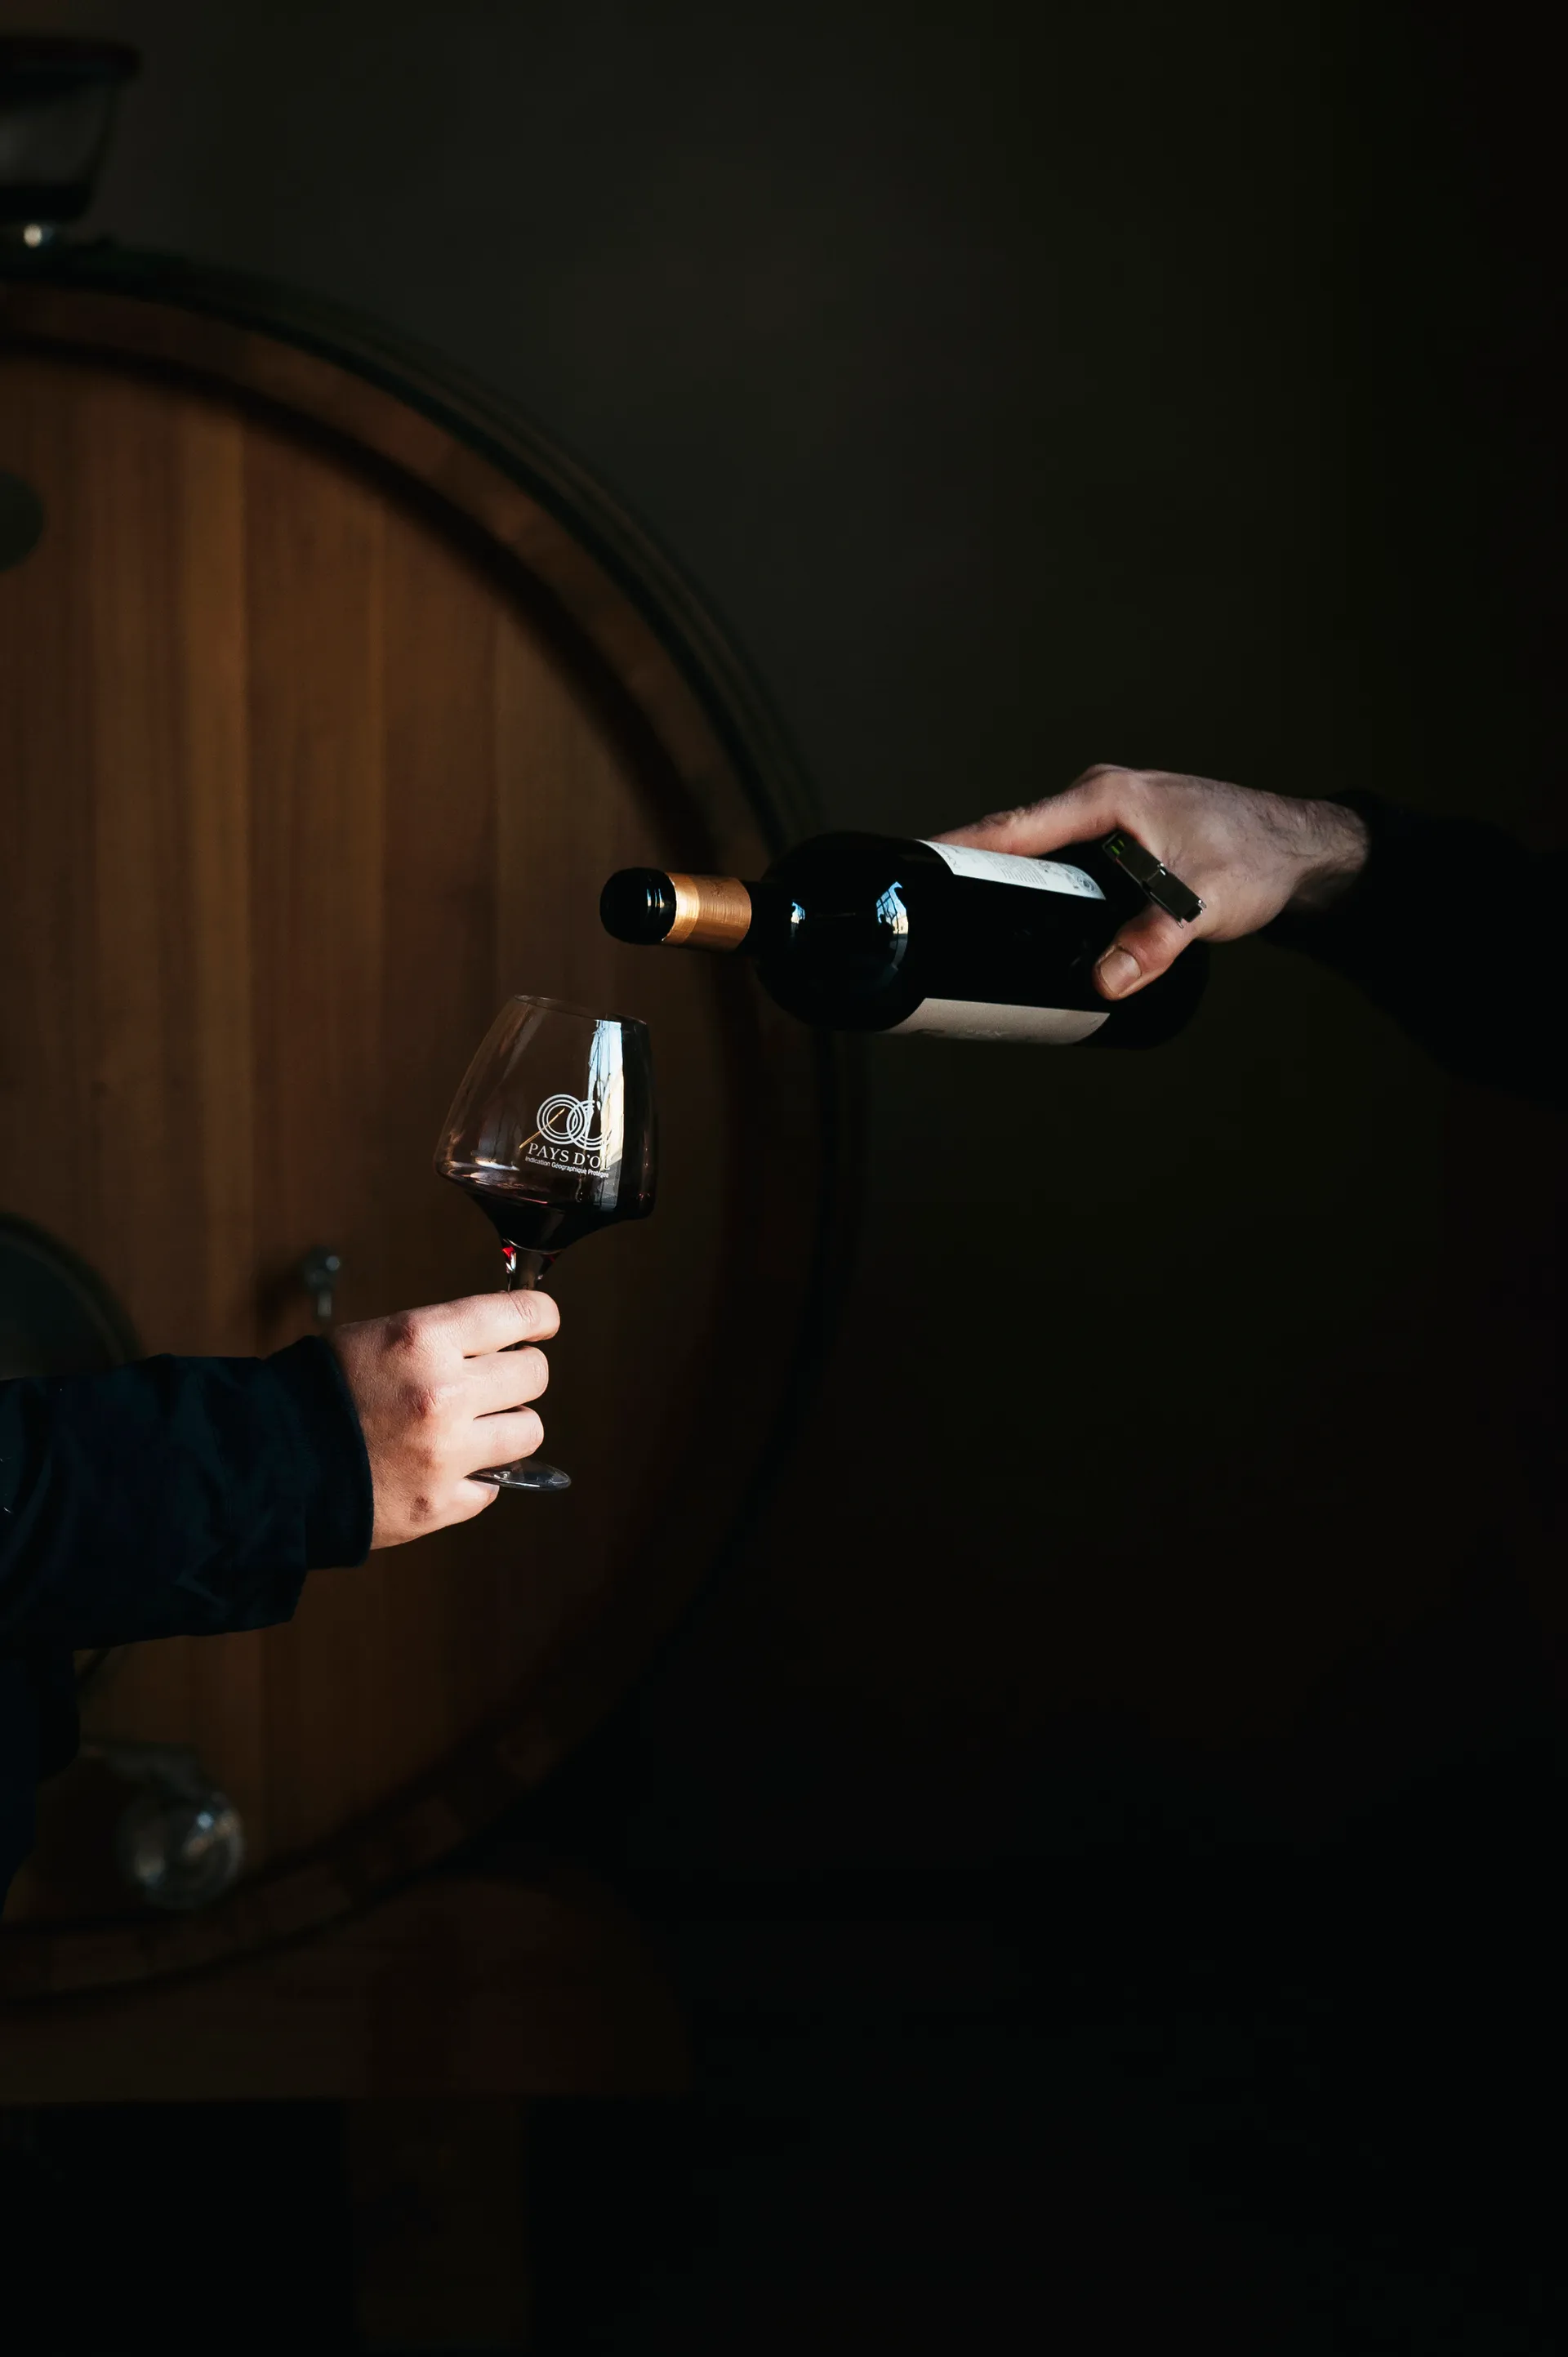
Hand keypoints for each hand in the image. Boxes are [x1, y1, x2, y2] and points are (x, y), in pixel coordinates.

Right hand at [330, 1292, 558, 1548]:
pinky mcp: (440, 1503)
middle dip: (520, 1373)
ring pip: (528, 1432)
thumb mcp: (376, 1337)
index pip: (520, 1315)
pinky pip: (494, 1485)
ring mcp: (445, 1454)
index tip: (541, 1323)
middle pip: (534, 1374)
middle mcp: (443, 1394)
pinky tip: (442, 1467)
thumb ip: (441, 1339)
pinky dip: (476, 1477)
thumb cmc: (320, 1393)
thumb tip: (500, 1338)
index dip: (539, 1317)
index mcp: (424, 1340)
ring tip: (474, 1428)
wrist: (268, 1463)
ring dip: (509, 1427)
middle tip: (498, 1381)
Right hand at [934, 765, 1368, 999]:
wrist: (1301, 849)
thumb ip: (1152, 943)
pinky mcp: (1122, 839)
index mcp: (1106, 798)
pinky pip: (1065, 861)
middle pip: (1017, 838)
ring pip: (1042, 852)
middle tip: (928, 909)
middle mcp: (1100, 799)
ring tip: (964, 921)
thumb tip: (1104, 980)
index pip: (1015, 826)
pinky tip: (1029, 916)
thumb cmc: (1255, 857)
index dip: (960, 846)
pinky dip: (1043, 884)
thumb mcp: (1202, 903)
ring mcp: (1110, 818)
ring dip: (1009, 881)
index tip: (914, 862)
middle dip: (972, 869)